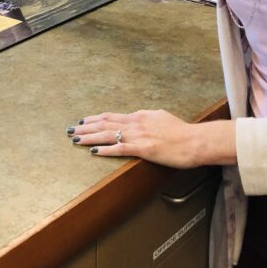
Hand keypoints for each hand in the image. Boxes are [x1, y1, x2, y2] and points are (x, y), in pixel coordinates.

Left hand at [68, 109, 205, 168]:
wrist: (195, 140)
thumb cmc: (182, 132)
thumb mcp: (161, 118)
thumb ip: (147, 118)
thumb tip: (139, 118)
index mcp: (140, 115)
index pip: (112, 116)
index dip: (96, 119)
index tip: (84, 122)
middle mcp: (136, 122)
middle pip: (105, 123)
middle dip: (86, 127)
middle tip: (71, 130)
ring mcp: (139, 135)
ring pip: (108, 134)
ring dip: (90, 137)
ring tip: (76, 139)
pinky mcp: (144, 148)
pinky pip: (119, 148)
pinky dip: (104, 150)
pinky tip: (93, 152)